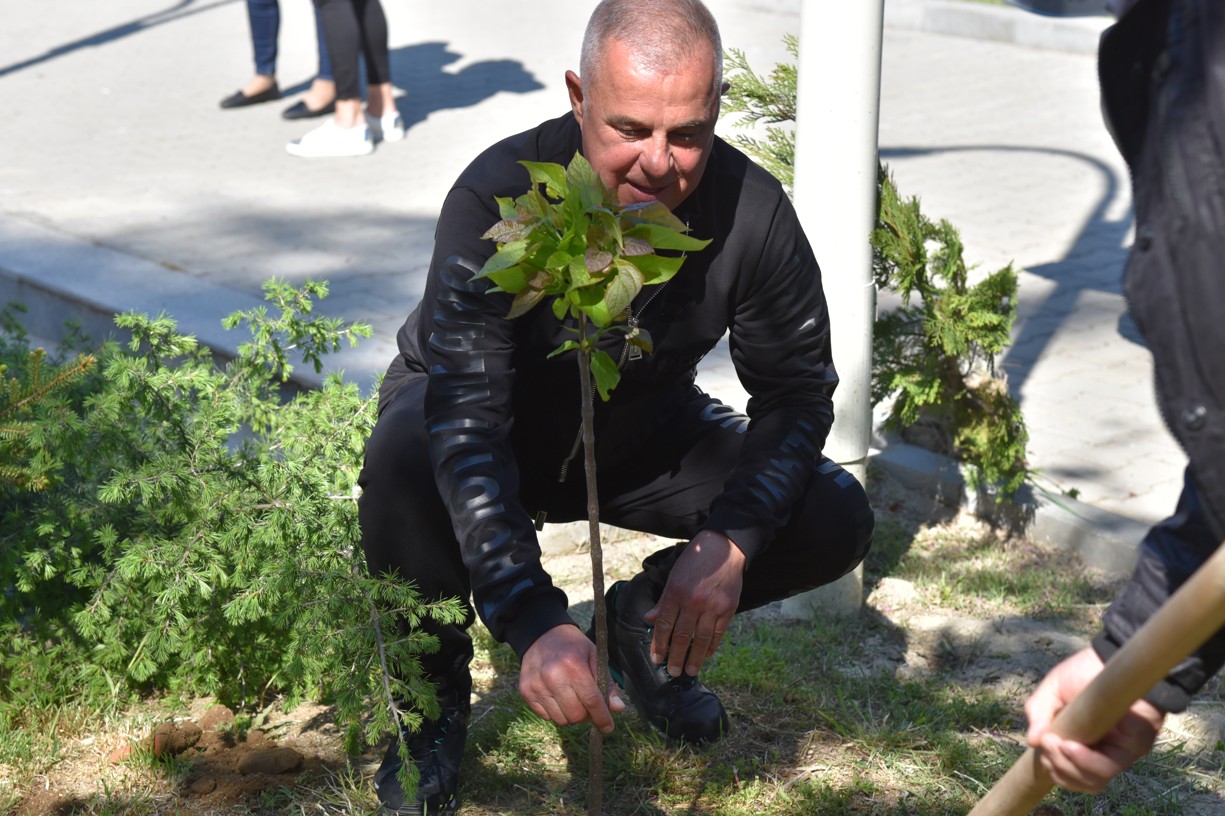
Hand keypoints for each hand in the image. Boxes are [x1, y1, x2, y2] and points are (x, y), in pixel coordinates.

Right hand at [519, 623, 624, 733]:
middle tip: (587, 705)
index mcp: (573, 665)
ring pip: (561, 720)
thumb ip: (607, 683)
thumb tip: (617, 709)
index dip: (602, 717)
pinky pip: (546, 716)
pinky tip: (556, 695)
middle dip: (586, 715)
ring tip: (571, 698)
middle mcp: (552, 676)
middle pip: (576, 715)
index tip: (608, 728)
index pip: (592, 701)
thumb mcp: (594, 657)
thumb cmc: (573, 647)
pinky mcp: (525, 691)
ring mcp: (537, 685)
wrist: (541, 634)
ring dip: (570, 714)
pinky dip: (555, 711)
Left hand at [644, 530, 744, 677]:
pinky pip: (718, 633)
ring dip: (694, 658)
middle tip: (672, 671)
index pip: (664, 624)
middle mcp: (693, 602)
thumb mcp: (673, 577)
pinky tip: (706, 655)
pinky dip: (711, 646)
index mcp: (676, 592)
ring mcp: (712, 607)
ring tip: (689, 671)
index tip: (656, 658)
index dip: (659, 644)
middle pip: (682, 636)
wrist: (723, 549)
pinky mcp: (728, 609)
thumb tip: (649, 619)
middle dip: (676, 656)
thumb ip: (663, 601)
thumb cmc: (694, 562)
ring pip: (701, 639)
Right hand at [1024, 647, 1165, 792]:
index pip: (1072, 775)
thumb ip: (1039, 712)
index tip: (1042, 749)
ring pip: (1094, 781)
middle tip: (1047, 743)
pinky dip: (1084, 762)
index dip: (1055, 770)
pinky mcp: (1135, 746)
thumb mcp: (1052, 689)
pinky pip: (1107, 767)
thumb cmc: (1084, 671)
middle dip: (1057, 768)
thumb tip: (1032, 742)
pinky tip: (1069, 746)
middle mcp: (1105, 752)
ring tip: (1056, 744)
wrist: (1113, 655)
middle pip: (1081, 782)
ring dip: (1067, 767)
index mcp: (1085, 743)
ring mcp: (1121, 752)